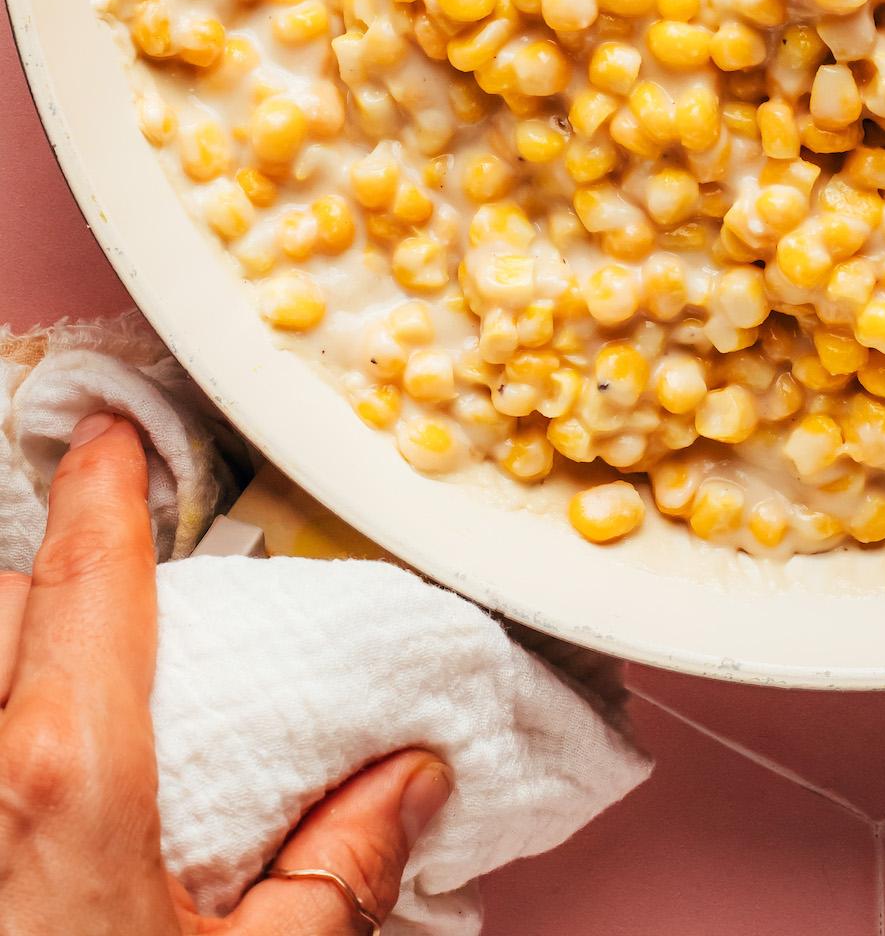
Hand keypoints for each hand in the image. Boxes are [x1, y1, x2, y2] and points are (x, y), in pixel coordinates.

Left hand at [0, 415, 450, 932]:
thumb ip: (332, 878)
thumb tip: (411, 785)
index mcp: (65, 781)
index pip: (88, 581)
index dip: (101, 491)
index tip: (111, 438)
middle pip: (2, 608)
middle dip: (47, 589)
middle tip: (106, 614)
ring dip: (13, 653)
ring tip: (58, 692)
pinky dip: (0, 718)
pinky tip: (22, 784)